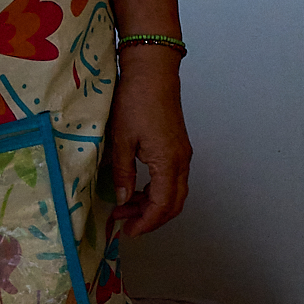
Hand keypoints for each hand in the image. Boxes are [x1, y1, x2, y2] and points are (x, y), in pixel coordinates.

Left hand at [108, 48, 191, 236]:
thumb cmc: (135, 102)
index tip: (127, 231)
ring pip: (174, 192)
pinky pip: (172, 179)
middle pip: (173, 204)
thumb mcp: (121, 140)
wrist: (152, 72)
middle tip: (125, 223)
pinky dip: (155, 191)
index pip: (162, 207)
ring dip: (151, 204)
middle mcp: (181, 162)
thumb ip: (124, 174)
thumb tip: (124, 200)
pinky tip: (136, 189)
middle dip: (150, 219)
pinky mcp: (178, 146)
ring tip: (124, 207)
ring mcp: (182, 154)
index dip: (146, 223)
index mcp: (168, 163)